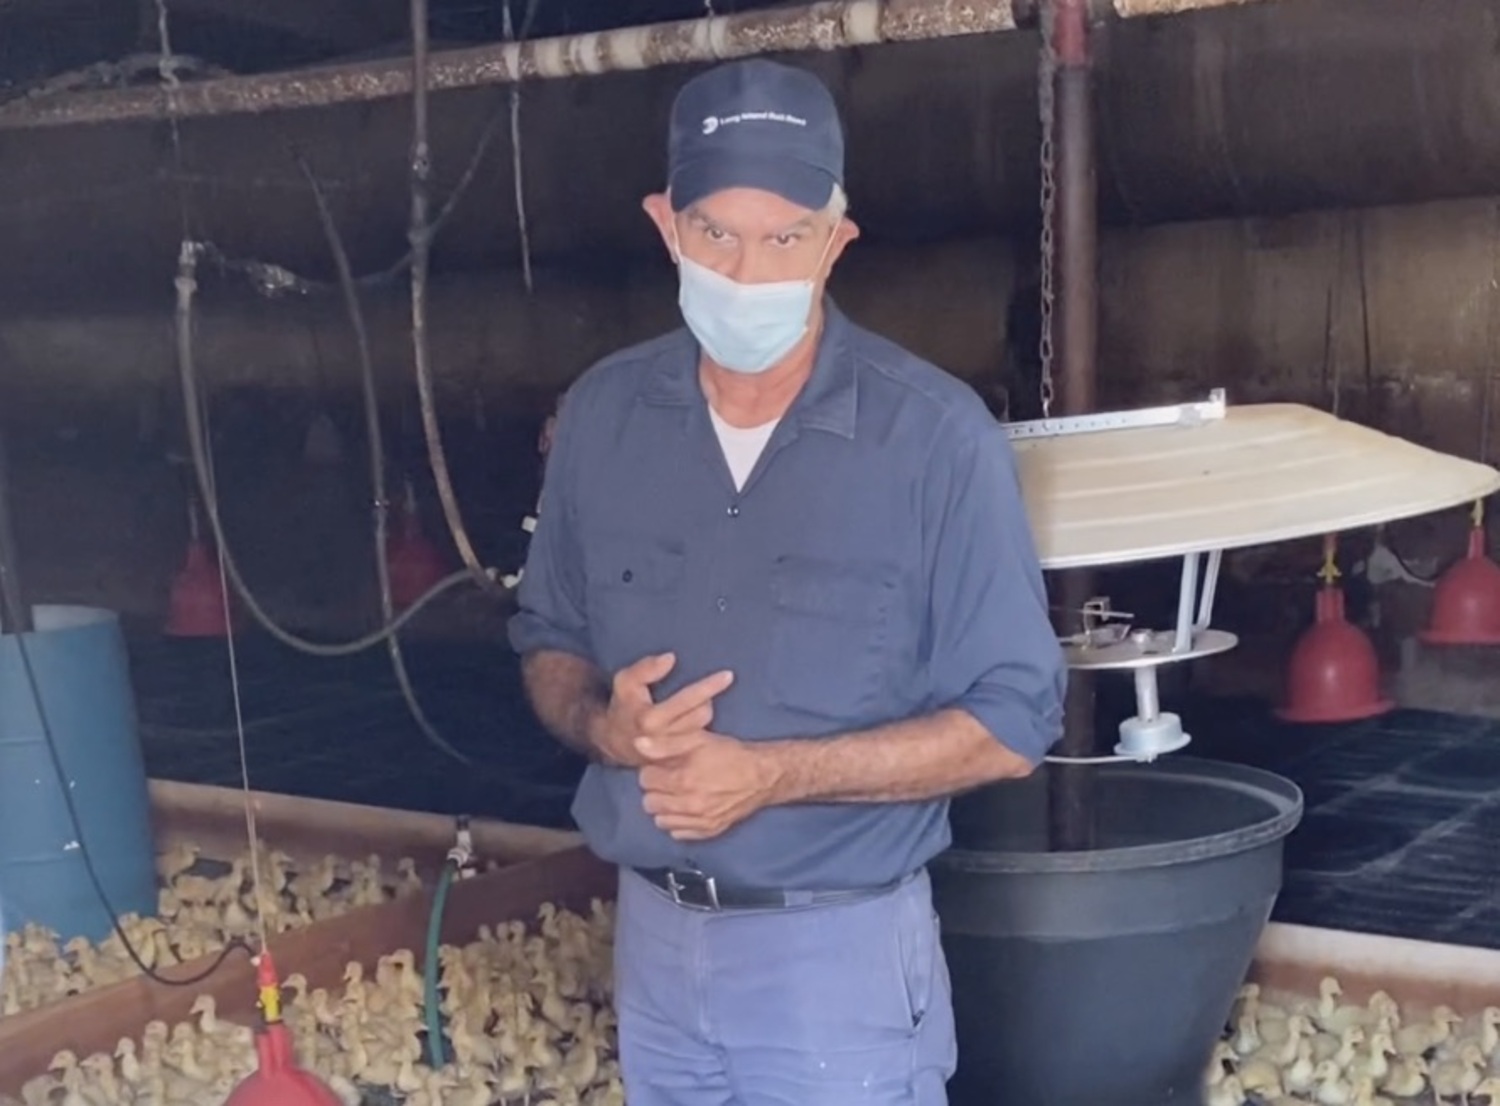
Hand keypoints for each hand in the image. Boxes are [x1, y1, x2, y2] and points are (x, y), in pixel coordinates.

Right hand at [590, 652, 732, 767]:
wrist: (616, 741)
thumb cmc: (625, 706)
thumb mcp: (626, 681)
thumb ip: (645, 668)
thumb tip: (671, 658)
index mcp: (650, 719)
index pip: (688, 699)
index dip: (708, 686)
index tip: (729, 675)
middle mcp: (663, 740)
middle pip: (703, 714)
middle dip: (706, 699)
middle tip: (704, 692)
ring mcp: (672, 755)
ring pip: (705, 729)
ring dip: (704, 714)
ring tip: (694, 706)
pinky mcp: (679, 764)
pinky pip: (702, 744)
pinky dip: (703, 733)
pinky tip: (695, 726)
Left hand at [637, 730, 781, 840]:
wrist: (763, 776)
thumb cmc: (731, 755)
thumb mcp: (699, 740)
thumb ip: (666, 743)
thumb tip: (638, 745)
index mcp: (683, 780)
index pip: (645, 780)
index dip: (652, 770)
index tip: (661, 766)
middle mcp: (689, 805)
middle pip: (649, 803)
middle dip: (655, 790)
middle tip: (668, 780)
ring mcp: (699, 821)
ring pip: (660, 821)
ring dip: (664, 808)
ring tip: (676, 794)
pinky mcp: (708, 831)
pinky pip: (678, 834)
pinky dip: (677, 822)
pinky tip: (686, 808)